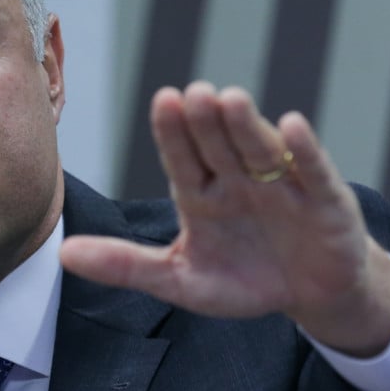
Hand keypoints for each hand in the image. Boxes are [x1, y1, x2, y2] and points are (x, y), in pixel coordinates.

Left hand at [59, 82, 389, 356]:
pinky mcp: (324, 198)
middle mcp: (239, 180)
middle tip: (193, 94)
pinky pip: (313, 170)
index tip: (163, 100)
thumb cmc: (244, 281)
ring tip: (230, 100)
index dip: (174, 132)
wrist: (311, 296)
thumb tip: (64, 254)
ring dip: (246, 126)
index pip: (183, 158)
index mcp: (202, 195)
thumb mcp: (180, 280)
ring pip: (260, 150)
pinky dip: (304, 151)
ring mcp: (282, 185)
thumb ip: (126, 266)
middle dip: (206, 122)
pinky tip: (293, 126)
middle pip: (219, 146)